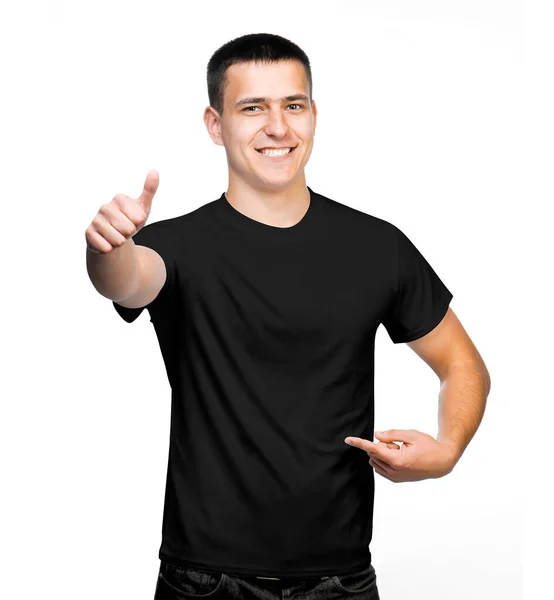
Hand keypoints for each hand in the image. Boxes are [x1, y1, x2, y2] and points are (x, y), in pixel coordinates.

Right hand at [85, 169, 158, 253]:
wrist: (113, 237)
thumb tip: (155, 171)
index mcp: (119, 199)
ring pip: (118, 240)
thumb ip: (149, 190)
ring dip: (120, 242)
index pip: (139, 218)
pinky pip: (107, 248)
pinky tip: (107, 241)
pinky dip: (110, 249)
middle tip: (124, 230)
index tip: (132, 220)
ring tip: (116, 235)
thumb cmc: (129, 221)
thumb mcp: (143, 207)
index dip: (138, 224)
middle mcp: (105, 207)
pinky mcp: (88, 233)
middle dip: (129, 234)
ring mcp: (96, 220)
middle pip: (129, 230)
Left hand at [344, 429, 458, 481]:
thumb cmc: (428, 446)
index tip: (348, 439)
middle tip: (398, 444)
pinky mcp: (396, 480)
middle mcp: (395, 471)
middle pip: (374, 453)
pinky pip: (380, 467)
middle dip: (381, 445)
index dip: (360, 443)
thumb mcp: (411, 435)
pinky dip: (385, 459)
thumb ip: (392, 434)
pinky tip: (399, 456)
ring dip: (383, 453)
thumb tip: (376, 435)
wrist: (442, 462)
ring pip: (376, 461)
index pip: (373, 449)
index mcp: (398, 460)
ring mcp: (395, 477)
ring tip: (401, 451)